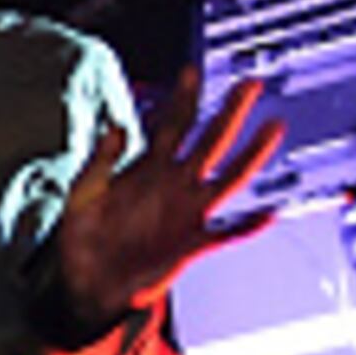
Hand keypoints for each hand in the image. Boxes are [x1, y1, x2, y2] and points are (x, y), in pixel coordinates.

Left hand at [55, 67, 283, 320]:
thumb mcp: (82, 195)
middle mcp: (175, 184)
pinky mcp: (191, 245)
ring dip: (251, 154)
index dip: (182, 99)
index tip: (192, 71)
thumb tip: (117, 128)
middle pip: (210, 140)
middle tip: (250, 83)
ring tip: (273, 128)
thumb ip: (99, 162)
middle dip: (230, 111)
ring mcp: (187, 212)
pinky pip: (226, 234)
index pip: (171, 124)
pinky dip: (247, 226)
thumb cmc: (85, 236)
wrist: (86, 283)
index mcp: (149, 167)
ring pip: (228, 178)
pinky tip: (269, 214)